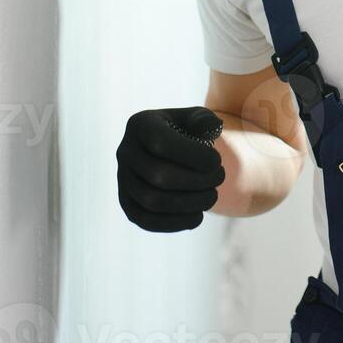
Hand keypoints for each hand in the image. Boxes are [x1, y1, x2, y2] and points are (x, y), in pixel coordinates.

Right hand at [117, 105, 225, 232]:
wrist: (172, 153)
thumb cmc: (189, 133)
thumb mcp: (197, 119)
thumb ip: (205, 120)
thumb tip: (210, 127)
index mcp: (140, 124)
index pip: (161, 143)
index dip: (193, 156)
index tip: (217, 161)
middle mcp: (125, 152)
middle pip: (158, 176)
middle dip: (197, 181)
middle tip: (219, 178)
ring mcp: (123, 180)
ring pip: (152, 201)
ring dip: (189, 203)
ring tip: (212, 196)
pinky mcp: (128, 204)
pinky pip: (147, 221)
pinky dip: (175, 223)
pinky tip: (197, 216)